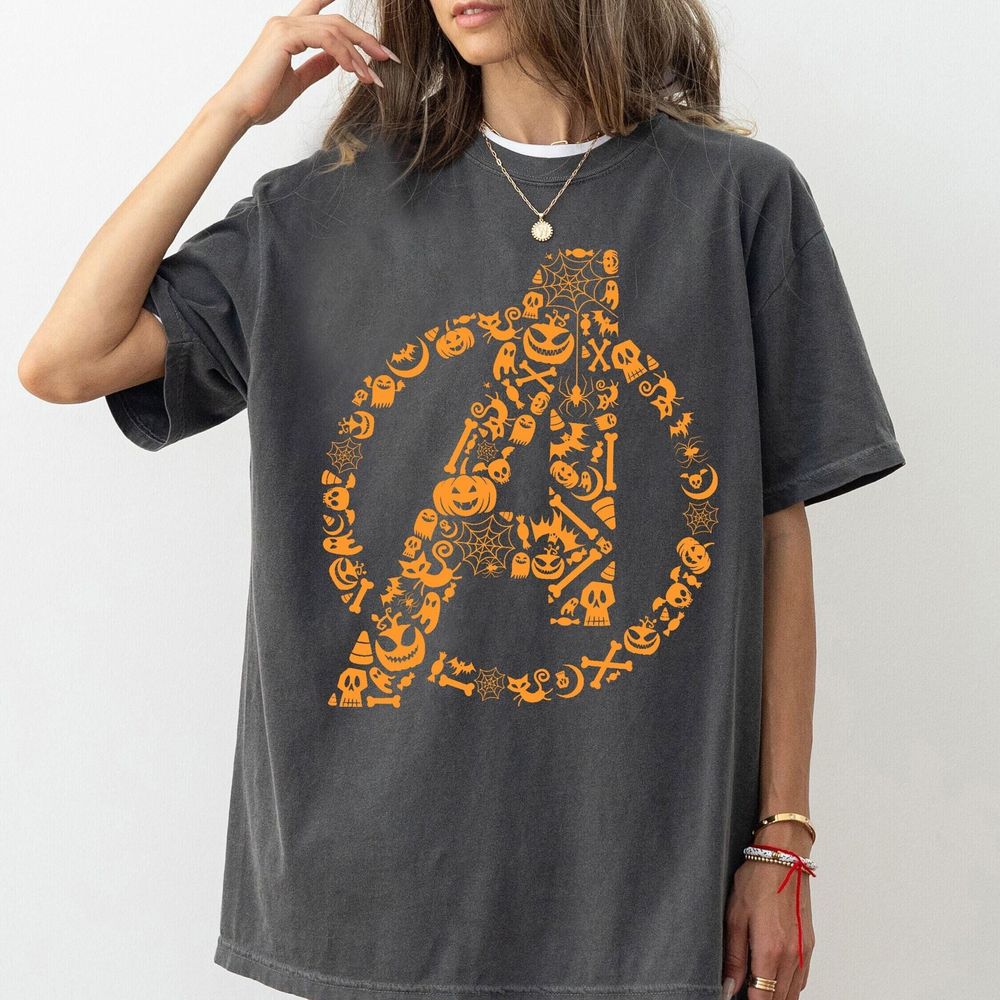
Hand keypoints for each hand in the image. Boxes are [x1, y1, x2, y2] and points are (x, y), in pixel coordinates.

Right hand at [212, 1, 398, 128]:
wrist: (240, 111)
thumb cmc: (262, 100)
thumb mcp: (298, 81)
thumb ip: (317, 67)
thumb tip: (339, 61)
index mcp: (288, 31)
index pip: (320, 11)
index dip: (345, 16)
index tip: (371, 35)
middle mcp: (285, 22)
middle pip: (336, 20)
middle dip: (365, 39)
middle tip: (386, 57)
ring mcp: (284, 26)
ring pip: (334, 29)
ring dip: (359, 53)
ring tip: (372, 76)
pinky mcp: (284, 36)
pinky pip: (326, 39)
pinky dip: (345, 55)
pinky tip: (356, 71)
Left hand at [721, 836, 814, 999]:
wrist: (784, 858)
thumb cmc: (758, 880)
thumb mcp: (734, 916)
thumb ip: (733, 956)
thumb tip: (729, 985)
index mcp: (770, 950)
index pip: (762, 997)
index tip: (736, 996)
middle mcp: (792, 956)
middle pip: (780, 999)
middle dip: (762, 998)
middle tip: (745, 988)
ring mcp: (804, 952)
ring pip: (793, 993)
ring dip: (776, 994)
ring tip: (756, 983)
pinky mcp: (809, 946)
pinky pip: (801, 980)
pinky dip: (788, 985)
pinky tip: (773, 975)